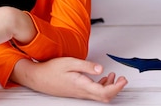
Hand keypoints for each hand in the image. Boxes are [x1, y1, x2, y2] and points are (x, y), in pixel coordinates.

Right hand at [12, 57, 126, 102]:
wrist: (38, 77)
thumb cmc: (51, 69)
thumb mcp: (69, 62)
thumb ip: (86, 65)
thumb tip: (101, 68)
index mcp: (81, 85)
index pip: (104, 92)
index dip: (116, 87)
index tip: (123, 80)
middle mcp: (82, 92)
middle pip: (104, 97)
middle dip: (116, 89)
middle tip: (122, 79)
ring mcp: (79, 92)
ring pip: (99, 95)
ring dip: (109, 87)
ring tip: (113, 76)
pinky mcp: (77, 91)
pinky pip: (93, 93)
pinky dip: (100, 86)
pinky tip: (100, 77)